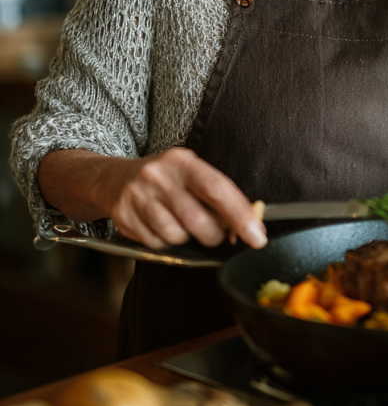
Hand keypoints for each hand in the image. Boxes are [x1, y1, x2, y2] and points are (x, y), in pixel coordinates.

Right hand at [100, 148, 266, 249]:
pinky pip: (156, 243)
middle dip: (214, 235)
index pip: (216, 189)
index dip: (239, 215)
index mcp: (182, 162)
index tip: (256, 235)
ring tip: (183, 223)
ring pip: (176, 236)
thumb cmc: (165, 178)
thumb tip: (250, 221)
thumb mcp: (192, 173)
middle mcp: (159, 177)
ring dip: (188, 238)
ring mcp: (139, 197)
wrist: (114, 179)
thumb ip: (219, 194)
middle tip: (217, 234)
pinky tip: (162, 226)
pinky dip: (166, 241)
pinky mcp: (124, 217)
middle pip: (196, 219)